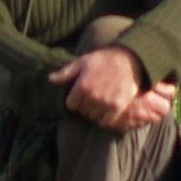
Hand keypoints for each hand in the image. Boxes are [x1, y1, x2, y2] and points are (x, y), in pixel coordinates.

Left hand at [48, 45, 178, 133]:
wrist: (131, 59)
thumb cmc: (105, 59)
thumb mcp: (83, 62)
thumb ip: (66, 73)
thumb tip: (49, 79)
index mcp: (82, 85)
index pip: (71, 104)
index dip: (75, 100)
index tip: (82, 94)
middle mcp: (93, 95)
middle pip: (83, 111)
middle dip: (86, 105)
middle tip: (94, 96)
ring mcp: (106, 102)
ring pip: (93, 116)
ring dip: (96, 111)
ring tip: (101, 101)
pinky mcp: (118, 106)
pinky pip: (106, 121)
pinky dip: (105, 118)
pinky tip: (107, 110)